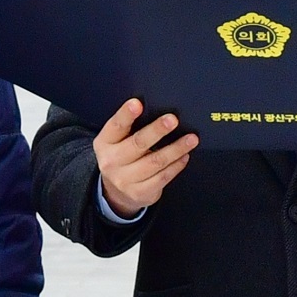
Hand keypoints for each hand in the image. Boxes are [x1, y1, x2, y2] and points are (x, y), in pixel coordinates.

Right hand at [93, 98, 197, 218]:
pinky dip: (176, 166)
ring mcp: (125, 179)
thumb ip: (130, 127)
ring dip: (175, 148)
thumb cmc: (122, 157)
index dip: (126, 114)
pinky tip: (185, 156)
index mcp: (105, 143)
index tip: (137, 103)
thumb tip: (158, 111)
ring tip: (191, 139)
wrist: (116, 193)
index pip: (116, 126)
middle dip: (157, 130)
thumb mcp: (117, 142)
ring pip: (155, 161)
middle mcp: (112, 161)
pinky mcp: (140, 193)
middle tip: (173, 120)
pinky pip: (163, 177)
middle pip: (138, 143)